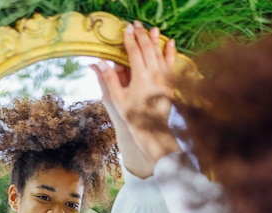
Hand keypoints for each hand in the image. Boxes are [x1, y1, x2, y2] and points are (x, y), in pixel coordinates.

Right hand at [96, 21, 179, 163]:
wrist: (152, 130)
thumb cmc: (132, 115)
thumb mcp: (117, 98)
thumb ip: (109, 78)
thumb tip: (100, 62)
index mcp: (140, 76)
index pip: (134, 51)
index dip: (129, 39)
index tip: (126, 28)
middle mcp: (154, 74)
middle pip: (148, 48)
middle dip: (141, 35)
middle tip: (136, 25)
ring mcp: (165, 77)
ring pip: (160, 53)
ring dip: (155, 40)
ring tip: (152, 29)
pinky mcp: (171, 83)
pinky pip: (172, 63)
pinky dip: (170, 52)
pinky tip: (170, 43)